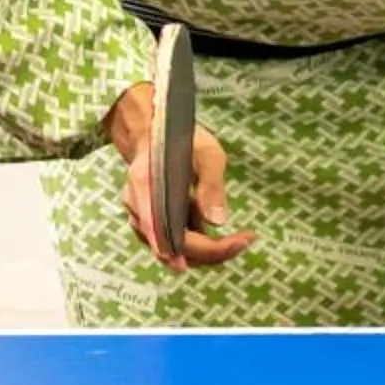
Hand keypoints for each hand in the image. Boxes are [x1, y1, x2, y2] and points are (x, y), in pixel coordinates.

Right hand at [108, 83, 254, 271]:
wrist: (152, 133)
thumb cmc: (178, 139)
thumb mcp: (205, 153)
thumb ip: (211, 185)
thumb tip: (219, 221)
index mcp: (145, 191)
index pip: (172, 236)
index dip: (204, 248)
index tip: (238, 243)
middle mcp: (138, 212)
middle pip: (175, 250)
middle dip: (213, 251)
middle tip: (245, 240)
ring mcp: (142, 220)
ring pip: (176, 251)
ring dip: (207, 251)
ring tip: (239, 239)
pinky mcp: (152, 223)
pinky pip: (175, 243)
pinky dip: (199, 243)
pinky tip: (223, 234)